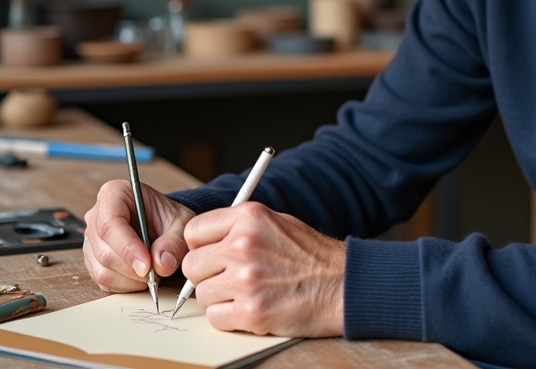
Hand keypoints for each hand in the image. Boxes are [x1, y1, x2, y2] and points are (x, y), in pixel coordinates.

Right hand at [83, 178, 194, 292]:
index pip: (110, 223)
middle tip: (156, 272)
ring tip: (151, 273)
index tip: (147, 266)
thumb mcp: (181, 223)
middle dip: (132, 268)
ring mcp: (91, 239)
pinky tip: (140, 277)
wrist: (163, 224)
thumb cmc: (168, 217)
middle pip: (104, 251)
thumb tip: (161, 264)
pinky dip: (124, 285)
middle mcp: (96, 215)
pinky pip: (102, 280)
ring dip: (129, 279)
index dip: (127, 248)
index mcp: (114, 194)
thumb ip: (174, 242)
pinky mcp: (92, 259)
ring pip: (101, 269)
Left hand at [181, 202, 344, 337]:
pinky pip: (215, 318)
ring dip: (219, 298)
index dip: (200, 246)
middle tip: (228, 277)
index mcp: (249, 217)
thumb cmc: (311, 255)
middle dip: (206, 274)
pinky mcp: (253, 312)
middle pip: (192, 265)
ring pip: (202, 294)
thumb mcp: (276, 222)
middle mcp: (244, 245)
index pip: (193, 231)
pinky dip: (229, 318)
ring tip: (247, 292)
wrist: (343, 285)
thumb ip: (239, 226)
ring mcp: (247, 280)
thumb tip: (204, 239)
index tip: (211, 254)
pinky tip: (250, 308)